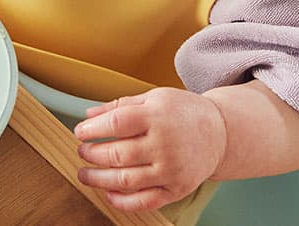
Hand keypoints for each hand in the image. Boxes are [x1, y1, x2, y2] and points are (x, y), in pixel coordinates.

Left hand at [74, 88, 227, 210]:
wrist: (219, 132)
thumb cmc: (183, 112)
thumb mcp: (154, 98)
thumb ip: (121, 105)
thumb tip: (89, 114)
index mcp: (158, 116)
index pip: (116, 123)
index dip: (92, 129)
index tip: (80, 132)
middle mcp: (165, 144)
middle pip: (118, 154)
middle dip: (92, 155)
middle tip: (82, 152)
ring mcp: (171, 169)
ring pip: (126, 180)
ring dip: (99, 179)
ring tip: (85, 174)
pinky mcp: (176, 189)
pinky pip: (145, 201)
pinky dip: (122, 201)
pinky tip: (108, 193)